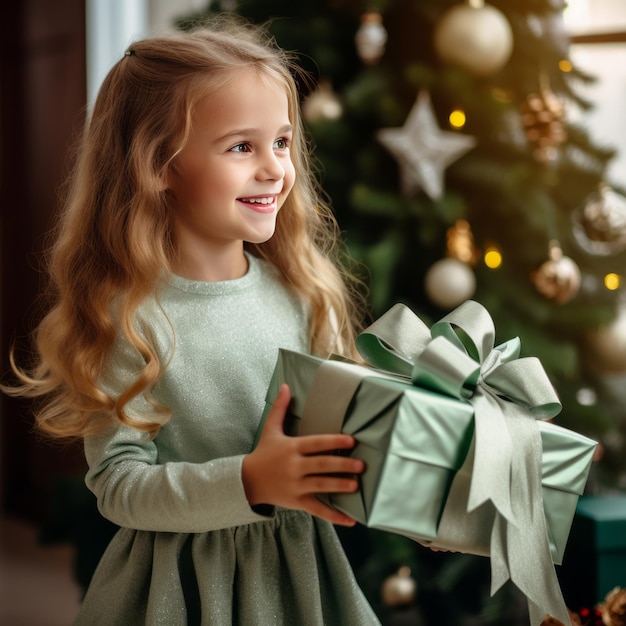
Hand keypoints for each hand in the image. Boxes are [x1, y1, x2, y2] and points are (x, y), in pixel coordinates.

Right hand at [242, 384, 363, 526]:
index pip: (316, 444)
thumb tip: (285, 386)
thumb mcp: (270, 430)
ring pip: (320, 486)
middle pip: (321, 466)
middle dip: (342, 465)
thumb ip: (280, 408)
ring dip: (339, 486)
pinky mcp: (296, 502)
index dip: (334, 442)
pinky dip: (334, 516)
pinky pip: (317, 510)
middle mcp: (294, 467)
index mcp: (291, 448)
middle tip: (361, 465)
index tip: (351, 441)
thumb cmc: (263, 453)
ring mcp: (295, 486)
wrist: (246, 481)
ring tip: (356, 486)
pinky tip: (351, 520)